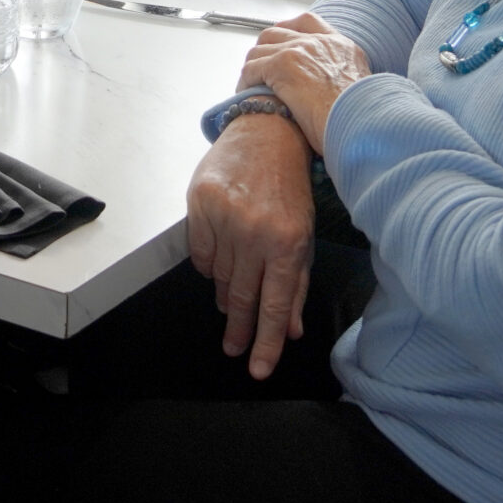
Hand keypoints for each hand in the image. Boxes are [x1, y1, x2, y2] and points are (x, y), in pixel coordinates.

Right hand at [185, 109, 315, 379]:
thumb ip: (295, 284)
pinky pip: (199, 255)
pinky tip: (220, 255)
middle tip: (234, 349)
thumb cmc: (289, 187)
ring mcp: (225, 218)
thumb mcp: (303, 234)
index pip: (274, 305)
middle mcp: (255, 232)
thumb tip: (290, 330)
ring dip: (226, 290)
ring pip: (218, 278)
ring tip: (232, 289)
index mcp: (288, 242)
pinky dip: (208, 264)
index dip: (265, 343)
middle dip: (239, 330)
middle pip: (241, 298)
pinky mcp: (200, 203)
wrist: (267, 134)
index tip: (257, 369)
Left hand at [236, 11, 372, 149]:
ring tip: (252, 88)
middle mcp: (319, 43)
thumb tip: (335, 98)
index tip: (279, 45)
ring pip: (259, 50)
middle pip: (276, 32)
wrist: (362, 123)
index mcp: (341, 47)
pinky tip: (247, 99)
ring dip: (253, 69)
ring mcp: (299, 50)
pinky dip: (245, 83)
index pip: (309, 22)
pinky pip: (251, 69)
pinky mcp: (282, 66)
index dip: (288, 30)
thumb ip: (344, 84)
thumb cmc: (363, 120)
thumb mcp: (361, 92)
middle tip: (260, 73)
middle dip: (264, 51)